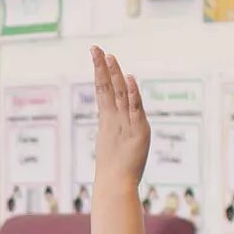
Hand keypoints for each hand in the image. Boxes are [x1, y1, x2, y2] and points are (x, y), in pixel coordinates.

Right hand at [88, 47, 148, 180]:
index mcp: (107, 120)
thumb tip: (111, 124)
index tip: (96, 55)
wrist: (115, 184)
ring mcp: (125, 123)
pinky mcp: (138, 130)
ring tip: (110, 56)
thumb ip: (114, 130)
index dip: (99, 72)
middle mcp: (114, 118)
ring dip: (114, 74)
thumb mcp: (112, 144)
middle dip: (100, 67)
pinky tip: (130, 78)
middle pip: (106, 87)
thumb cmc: (113, 170)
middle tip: (95, 48)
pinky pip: (135, 107)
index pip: (102, 90)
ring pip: (119, 93)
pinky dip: (133, 92)